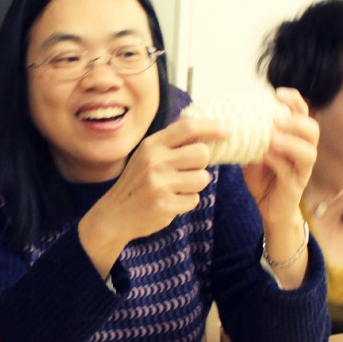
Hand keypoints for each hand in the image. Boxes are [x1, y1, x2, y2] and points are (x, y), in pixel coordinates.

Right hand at [85, 114, 217, 244]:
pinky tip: (170, 202)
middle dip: (201, 164)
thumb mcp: (146, 155)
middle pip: (202, 154)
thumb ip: (171, 143)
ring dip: (195, 185)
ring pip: (202, 178)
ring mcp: (159, 184)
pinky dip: (186, 202)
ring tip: (176, 188)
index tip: (228, 130)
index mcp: (151, 145)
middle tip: (188, 170)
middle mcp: (155, 161)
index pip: (187, 128)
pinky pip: (194, 199)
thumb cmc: (137, 182)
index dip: (211, 127)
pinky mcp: (165, 205)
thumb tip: (203, 129)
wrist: (115, 214)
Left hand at [241, 88, 318, 224]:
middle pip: (312, 129)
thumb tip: (228, 116)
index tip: (277, 93)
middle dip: (296, 121)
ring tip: (272, 137)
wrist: (267, 206)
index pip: (302, 113)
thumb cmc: (262, 175)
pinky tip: (265, 156)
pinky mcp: (296, 186)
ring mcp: (303, 169)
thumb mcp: (253, 150)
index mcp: (296, 137)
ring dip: (290, 142)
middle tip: (276, 118)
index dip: (294, 101)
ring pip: (308, 152)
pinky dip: (279, 162)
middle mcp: (304, 150)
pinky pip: (291, 172)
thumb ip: (249, 135)